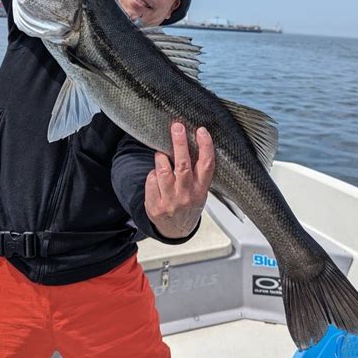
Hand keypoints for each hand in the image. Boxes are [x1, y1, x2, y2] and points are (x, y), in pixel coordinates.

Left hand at [144, 123, 214, 238]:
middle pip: (183, 165)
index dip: (205, 146)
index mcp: (201, 190)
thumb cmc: (189, 204)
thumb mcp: (200, 190)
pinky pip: (151, 179)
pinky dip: (153, 174)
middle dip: (179, 144)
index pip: (206, 165)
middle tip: (177, 127)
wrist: (176, 230)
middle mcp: (186, 195)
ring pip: (163, 170)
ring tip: (162, 155)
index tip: (201, 131)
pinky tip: (157, 177)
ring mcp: (170, 201)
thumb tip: (191, 142)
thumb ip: (197, 172)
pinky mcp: (155, 205)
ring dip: (161, 157)